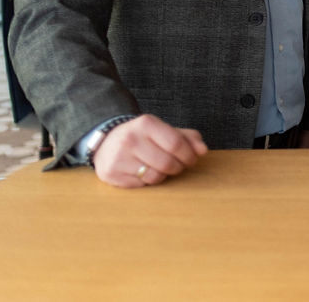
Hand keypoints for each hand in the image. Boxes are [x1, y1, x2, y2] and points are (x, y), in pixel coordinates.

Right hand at [92, 114, 207, 187]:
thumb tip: (203, 150)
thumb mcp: (163, 130)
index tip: (192, 159)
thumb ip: (187, 138)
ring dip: (163, 175)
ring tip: (159, 167)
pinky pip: (141, 185)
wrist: (106, 142)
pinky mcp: (111, 174)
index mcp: (146, 124)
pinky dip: (147, 181)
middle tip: (178, 166)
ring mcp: (119, 158)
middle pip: (167, 163)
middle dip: (178, 167)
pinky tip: (143, 172)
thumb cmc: (143, 137)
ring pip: (154, 176)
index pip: (176, 144)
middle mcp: (130, 139)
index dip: (189, 155)